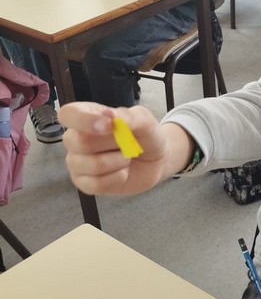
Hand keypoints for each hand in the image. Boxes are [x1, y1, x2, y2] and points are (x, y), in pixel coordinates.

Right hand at [58, 102, 192, 194]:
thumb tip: (108, 115)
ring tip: (126, 157)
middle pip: (82, 142)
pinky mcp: (83, 183)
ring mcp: (76, 162)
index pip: (68, 114)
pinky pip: (97, 184)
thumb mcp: (144, 120)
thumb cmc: (144, 136)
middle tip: (127, 142)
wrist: (156, 160)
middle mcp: (75, 138)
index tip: (110, 126)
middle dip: (115, 143)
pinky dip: (118, 177)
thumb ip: (128, 116)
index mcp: (84, 116)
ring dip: (120, 161)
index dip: (85, 120)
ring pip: (94, 165)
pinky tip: (122, 172)